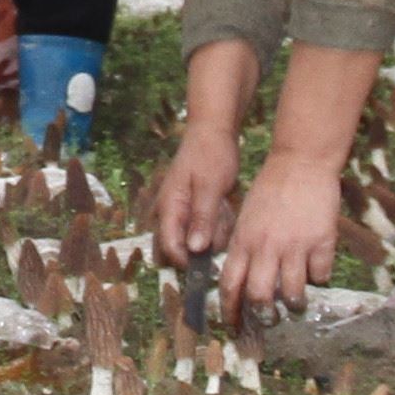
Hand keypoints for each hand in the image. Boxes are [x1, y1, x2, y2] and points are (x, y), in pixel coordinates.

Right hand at [147, 125, 244, 264]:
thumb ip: (202, 219)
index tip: (210, 263)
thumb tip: (194, 249)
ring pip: (196, 240)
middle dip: (201, 247)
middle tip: (219, 229)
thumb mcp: (210, 187)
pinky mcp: (194, 209)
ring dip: (213, 232)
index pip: (169, 247)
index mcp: (169, 207)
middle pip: (178, 248)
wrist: (213, 132)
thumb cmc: (210, 155)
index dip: (187, 260)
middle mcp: (170, 212)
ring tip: (225, 209)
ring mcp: (182, 211)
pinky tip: (226, 205)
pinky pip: (206, 228)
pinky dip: (218, 223)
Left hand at [221, 150, 344, 318]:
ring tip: (297, 303)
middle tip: (271, 320)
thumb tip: (242, 281)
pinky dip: (319, 279)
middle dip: (264, 316)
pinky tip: (317, 273)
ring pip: (293, 294)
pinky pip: (321, 275)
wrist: (300, 163)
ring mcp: (295, 246)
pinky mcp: (321, 242)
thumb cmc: (271, 189)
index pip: (230, 285)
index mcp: (244, 241)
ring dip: (295, 304)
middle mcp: (266, 247)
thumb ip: (244, 247)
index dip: (231, 311)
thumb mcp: (246, 217)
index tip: (234, 326)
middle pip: (260, 297)